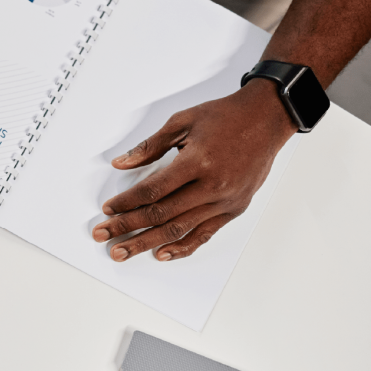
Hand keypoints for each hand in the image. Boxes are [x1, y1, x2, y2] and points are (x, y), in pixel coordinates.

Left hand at [92, 79, 297, 261]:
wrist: (266, 119)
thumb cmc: (225, 117)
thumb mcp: (182, 122)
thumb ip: (149, 147)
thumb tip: (121, 164)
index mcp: (197, 162)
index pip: (152, 191)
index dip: (126, 203)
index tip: (108, 210)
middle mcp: (213, 186)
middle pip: (161, 215)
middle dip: (128, 228)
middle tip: (104, 236)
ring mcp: (225, 201)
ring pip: (180, 229)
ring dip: (147, 243)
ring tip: (123, 251)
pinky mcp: (234, 209)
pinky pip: (204, 234)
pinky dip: (182, 247)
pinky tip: (161, 253)